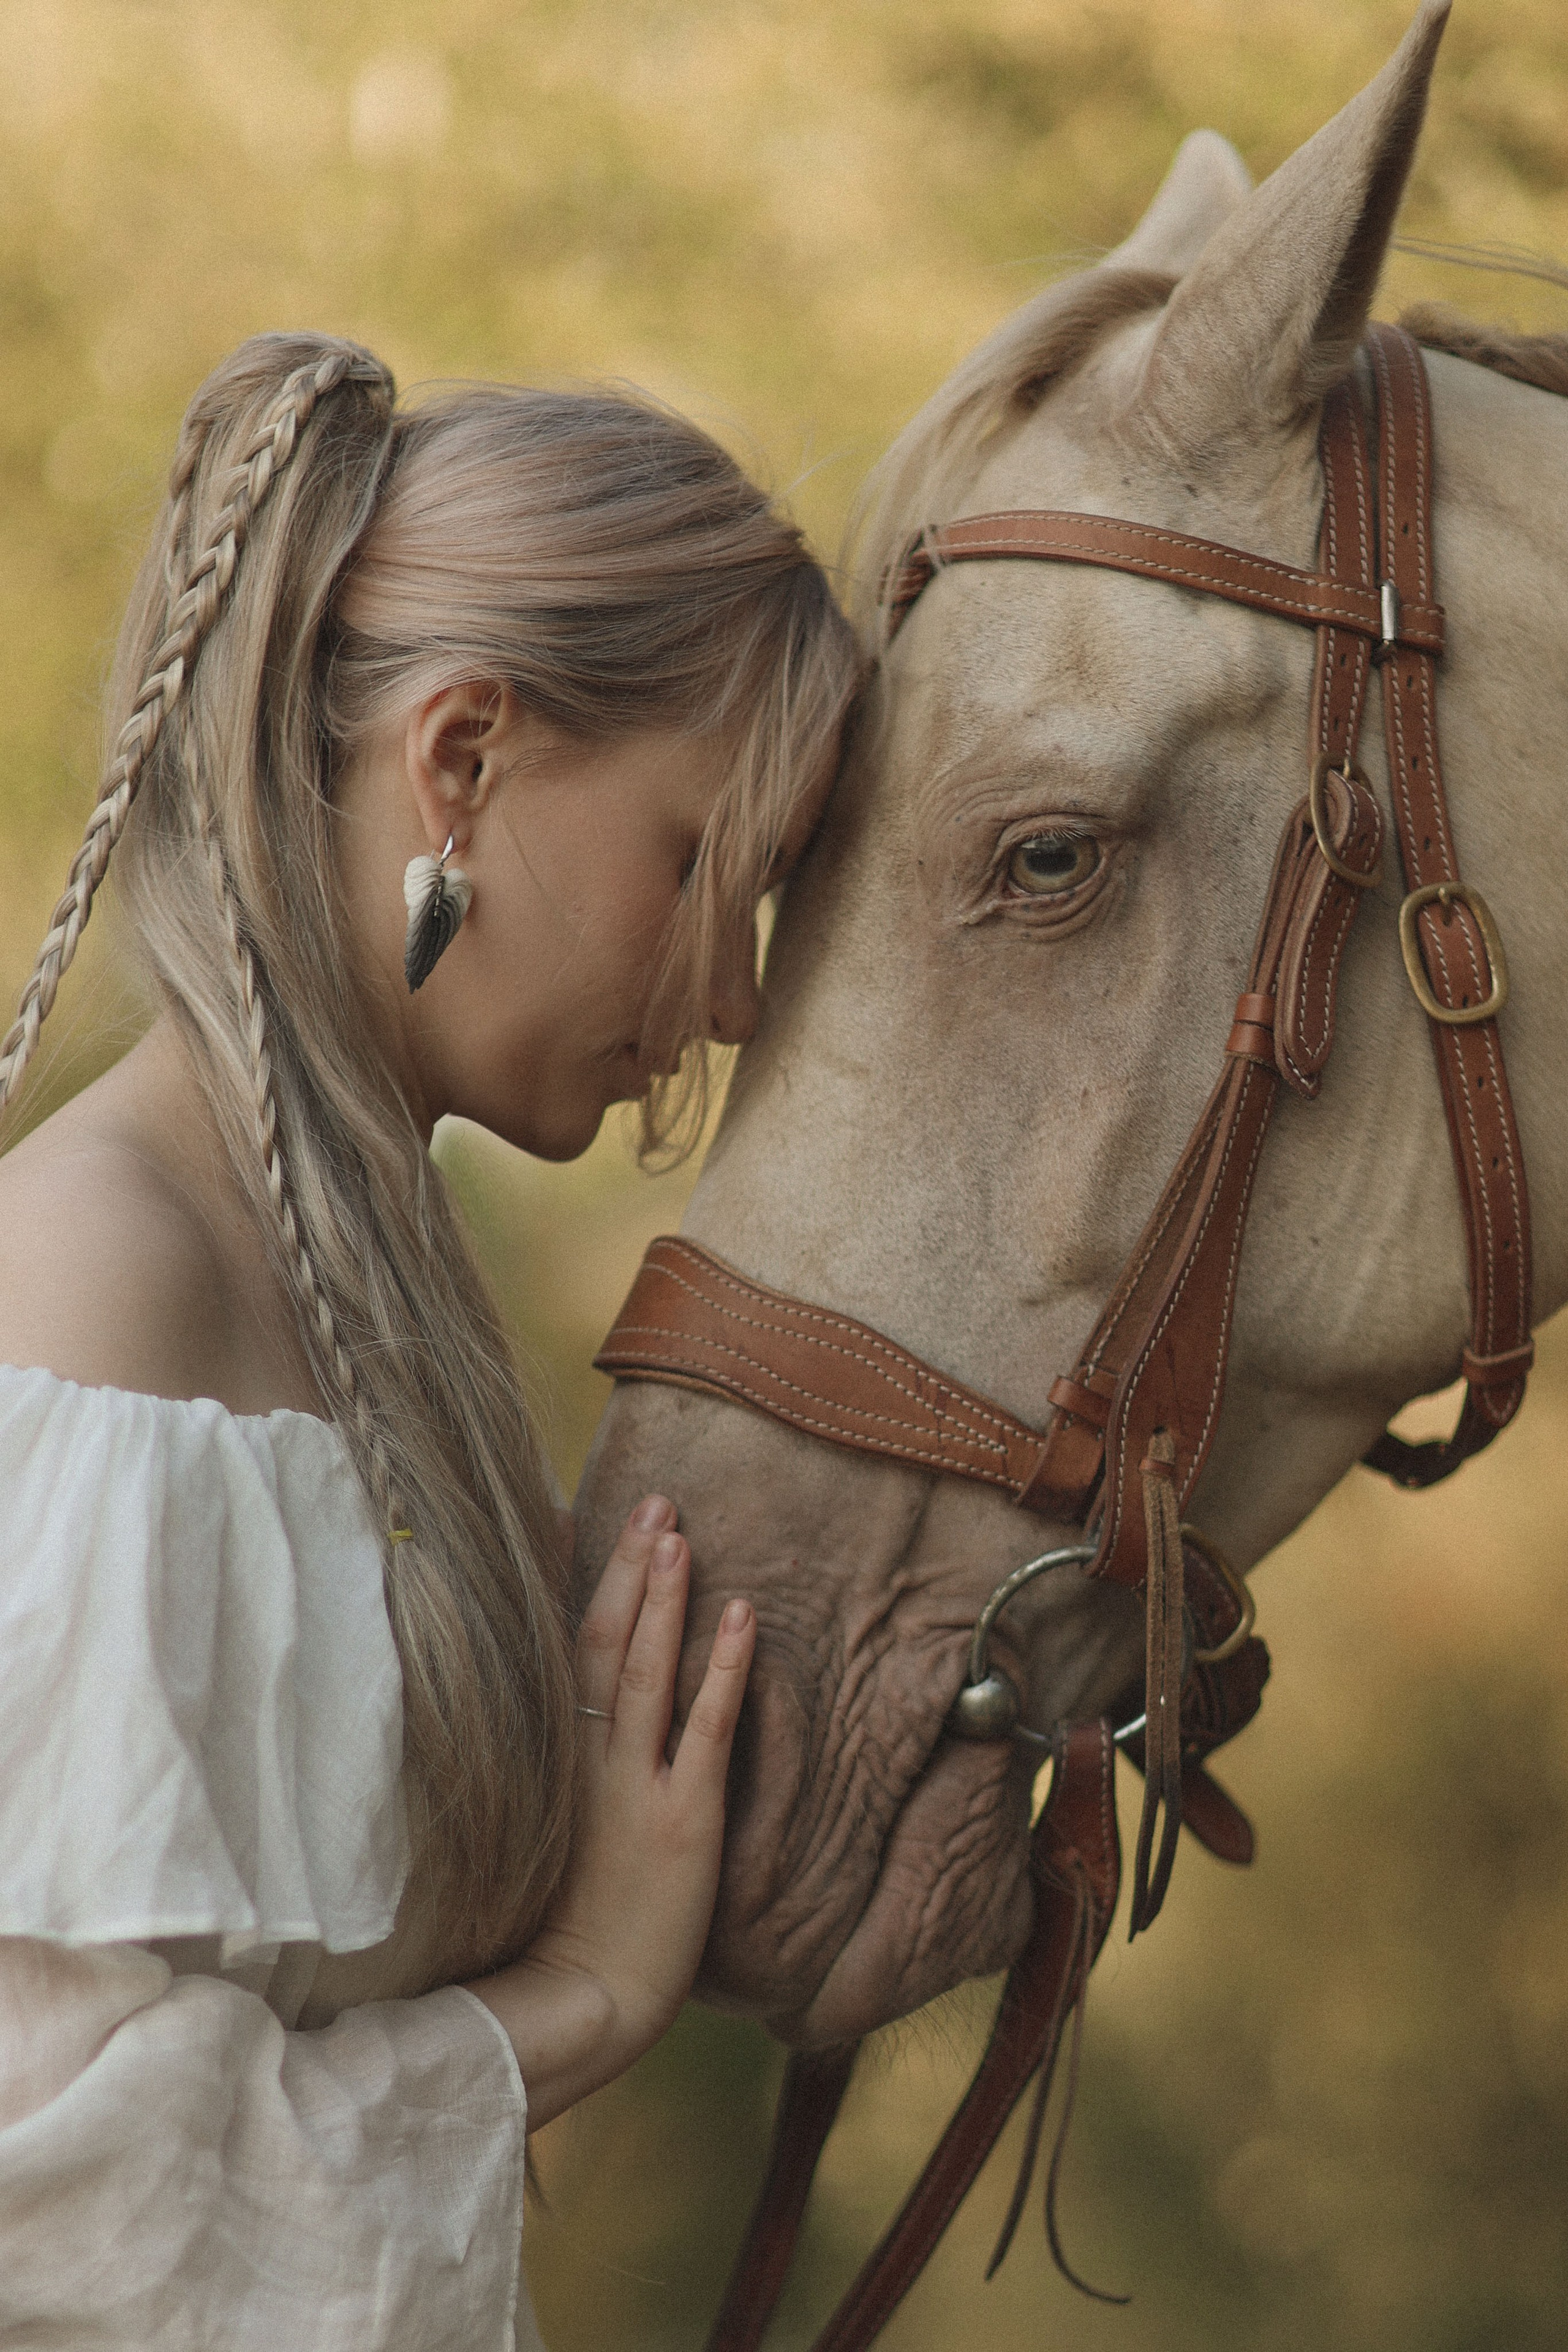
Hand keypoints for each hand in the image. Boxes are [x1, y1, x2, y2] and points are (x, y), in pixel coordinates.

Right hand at [465, 1494, 753, 2126]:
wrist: (576, 2010)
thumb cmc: (558, 1936)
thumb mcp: (543, 1844)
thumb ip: (550, 1785)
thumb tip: (554, 1736)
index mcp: (551, 1764)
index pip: (565, 1655)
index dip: (584, 1589)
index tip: (593, 1525)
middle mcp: (587, 1762)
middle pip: (603, 1643)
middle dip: (628, 1569)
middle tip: (653, 1503)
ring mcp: (633, 1786)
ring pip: (646, 1669)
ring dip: (664, 1596)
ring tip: (677, 1531)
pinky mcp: (682, 1818)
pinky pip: (705, 1727)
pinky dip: (723, 1667)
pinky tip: (740, 1615)